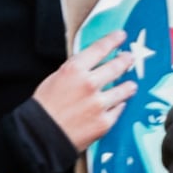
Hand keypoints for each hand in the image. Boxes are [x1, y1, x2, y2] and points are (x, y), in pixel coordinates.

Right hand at [33, 34, 148, 149]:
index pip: (99, 49)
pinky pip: (118, 110)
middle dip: (126, 60)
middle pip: (116, 66)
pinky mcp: (105, 122)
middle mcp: (90, 84)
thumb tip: (89, 66)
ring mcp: (99, 104)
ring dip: (129, 85)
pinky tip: (119, 104)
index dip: (112, 40)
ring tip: (131, 84)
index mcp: (74, 70)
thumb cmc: (44, 108)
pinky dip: (118, 106)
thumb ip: (75, 71)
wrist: (41, 136)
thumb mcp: (55, 79)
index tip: (121, 36)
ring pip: (123, 89)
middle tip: (130, 57)